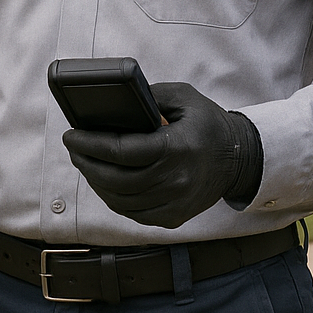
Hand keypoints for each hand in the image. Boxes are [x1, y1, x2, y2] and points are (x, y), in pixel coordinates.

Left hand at [62, 82, 261, 227]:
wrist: (240, 159)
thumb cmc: (208, 125)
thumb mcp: (183, 97)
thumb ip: (149, 96)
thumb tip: (115, 102)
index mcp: (176, 148)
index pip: (123, 151)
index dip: (91, 144)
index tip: (72, 135)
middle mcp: (175, 180)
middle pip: (115, 179)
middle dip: (87, 162)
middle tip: (74, 148)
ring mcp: (174, 203)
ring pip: (120, 200)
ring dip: (96, 182)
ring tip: (86, 163)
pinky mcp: (173, 217)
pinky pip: (133, 213)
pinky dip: (113, 198)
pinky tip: (105, 182)